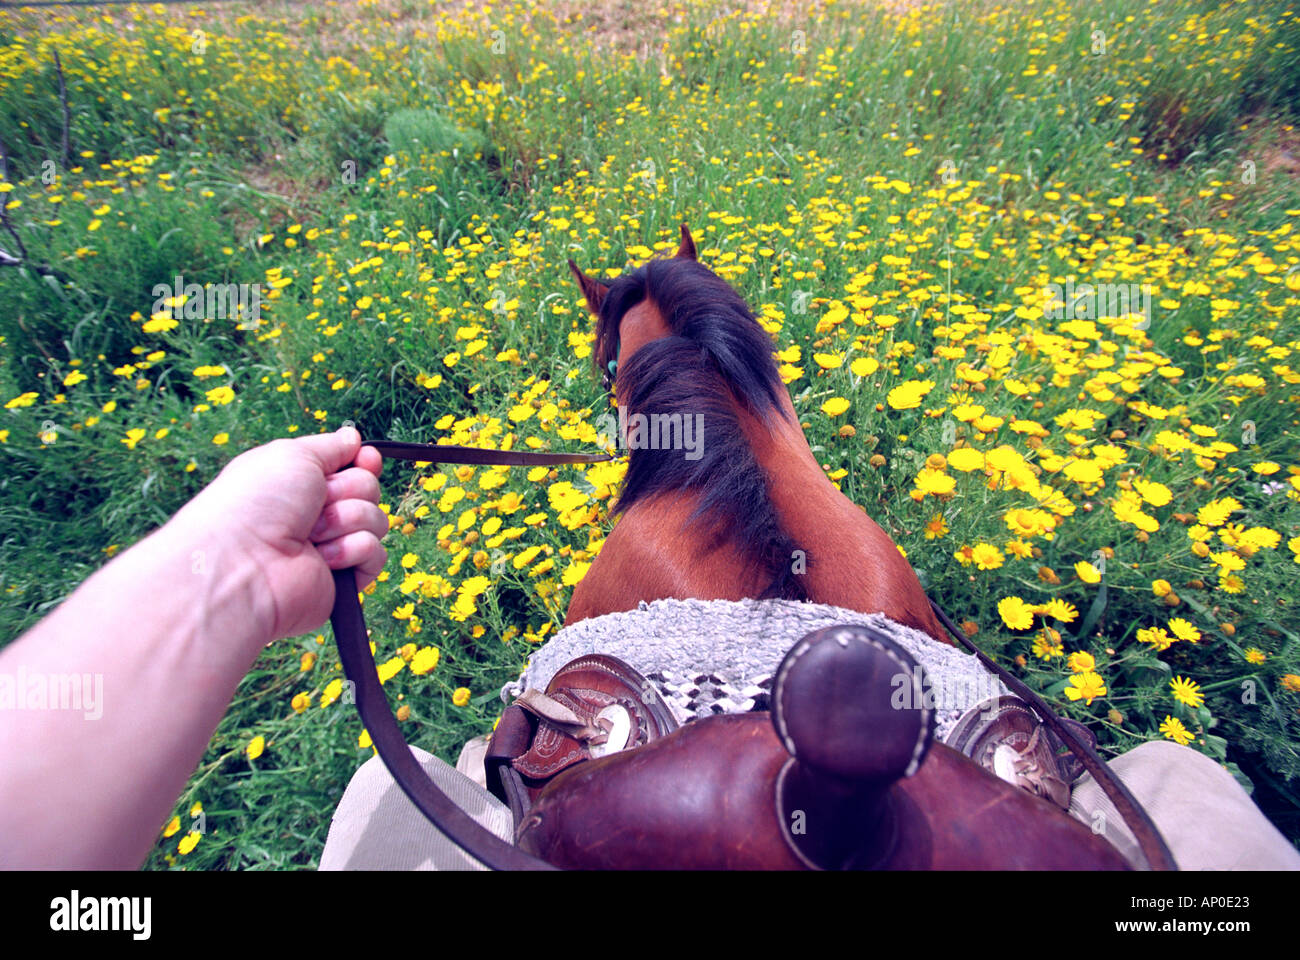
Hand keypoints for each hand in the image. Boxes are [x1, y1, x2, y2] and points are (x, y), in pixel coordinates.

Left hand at [171, 426, 388, 640]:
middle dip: (349, 490)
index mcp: (302, 483)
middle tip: (318, 502)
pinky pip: (376, 554)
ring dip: (347, 520)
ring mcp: (331, 546)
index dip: (364, 462)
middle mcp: (317, 513)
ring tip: (312, 535)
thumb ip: (331, 446)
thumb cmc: (257, 503)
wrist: (244, 563)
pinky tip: (324, 558)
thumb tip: (354, 439)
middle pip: (369, 489)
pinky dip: (352, 550)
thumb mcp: (293, 455)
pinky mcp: (344, 578)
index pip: (352, 467)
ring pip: (376, 520)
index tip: (365, 459)